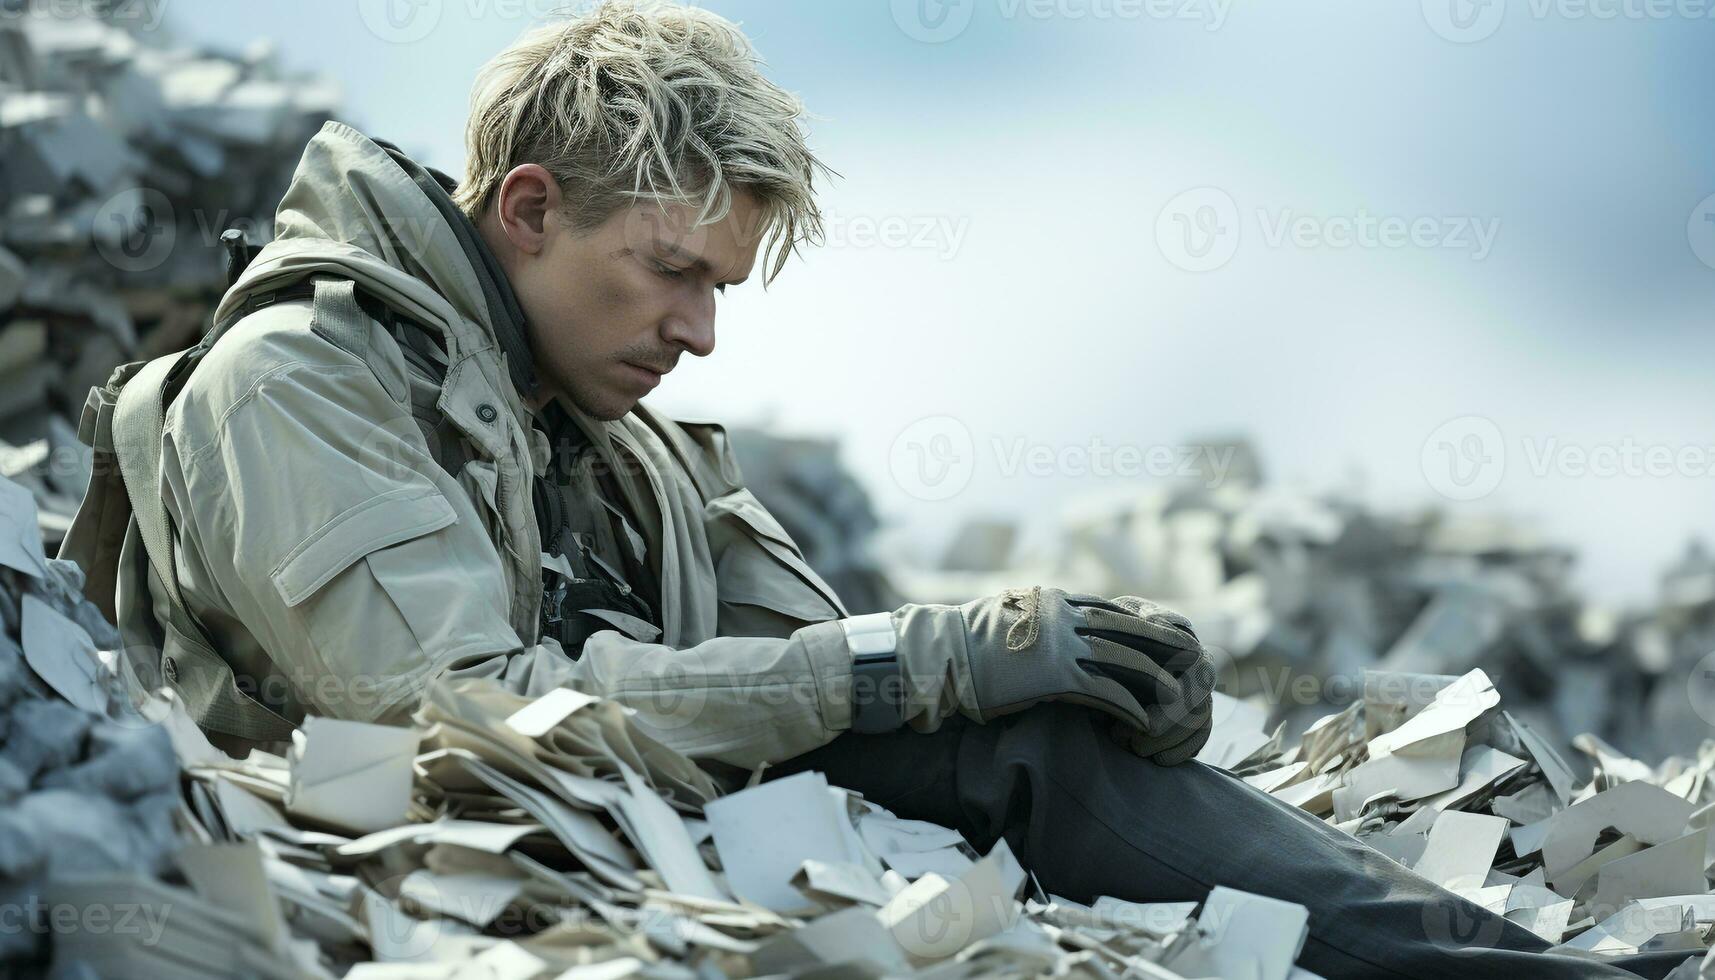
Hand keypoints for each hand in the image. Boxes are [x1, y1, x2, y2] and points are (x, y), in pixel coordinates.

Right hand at [886, 586, 1215, 764]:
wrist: (936, 656)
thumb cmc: (962, 645)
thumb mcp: (1007, 617)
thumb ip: (1036, 619)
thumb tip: (1044, 626)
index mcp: (1054, 601)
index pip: (1115, 608)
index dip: (1143, 627)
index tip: (1163, 644)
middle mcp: (1064, 616)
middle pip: (1132, 627)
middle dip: (1163, 647)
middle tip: (1188, 665)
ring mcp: (1061, 644)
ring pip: (1129, 659)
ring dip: (1155, 682)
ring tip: (1175, 701)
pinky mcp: (1055, 676)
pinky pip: (1106, 692)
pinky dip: (1129, 709)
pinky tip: (1141, 725)